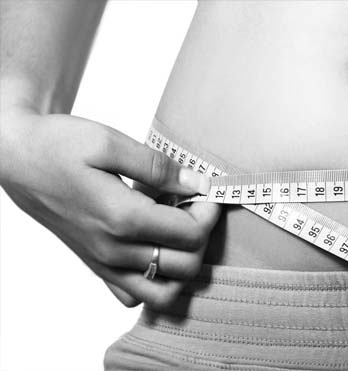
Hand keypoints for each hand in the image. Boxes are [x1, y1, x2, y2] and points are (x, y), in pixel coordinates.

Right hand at [0, 109, 220, 310]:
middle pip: (185, 266)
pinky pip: (134, 296)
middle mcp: (114, 250)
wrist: (18, 161)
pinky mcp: (97, 266)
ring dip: (184, 264)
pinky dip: (154, 281)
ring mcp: (104, 263)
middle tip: (192, 205)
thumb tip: (197, 183)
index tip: (205, 190)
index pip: (190, 234)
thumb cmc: (59, 146)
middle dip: (201, 235)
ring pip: (164, 292)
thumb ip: (157, 167)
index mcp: (122, 218)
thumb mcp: (109, 142)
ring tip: (177, 230)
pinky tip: (155, 249)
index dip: (209, 212)